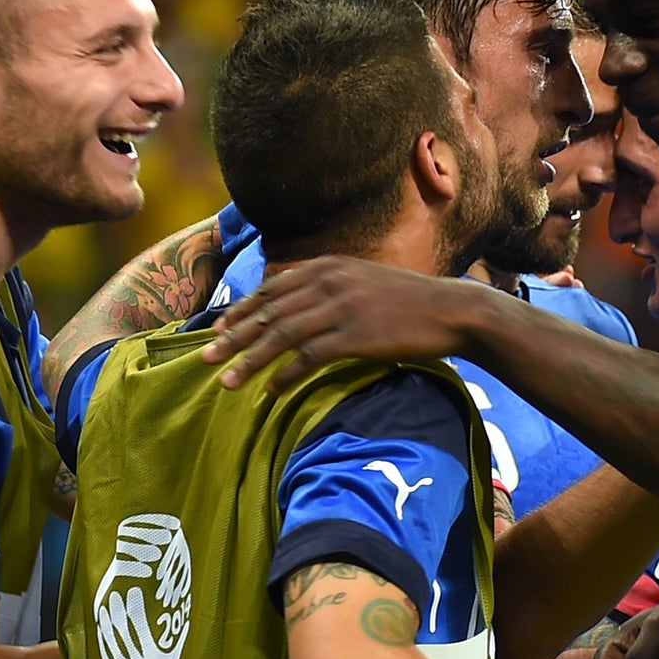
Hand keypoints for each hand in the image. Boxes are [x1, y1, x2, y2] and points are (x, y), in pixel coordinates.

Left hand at [201, 257, 491, 389]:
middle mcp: (329, 282)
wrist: (453, 309)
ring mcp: (341, 308)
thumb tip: (301, 306)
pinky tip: (272, 392)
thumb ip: (332, 287)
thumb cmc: (412, 301)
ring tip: (227, 383)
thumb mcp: (366, 280)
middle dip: (233, 337)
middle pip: (268, 312)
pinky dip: (285, 376)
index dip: (242, 310)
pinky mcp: (354, 336)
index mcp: (328, 266)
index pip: (272, 288)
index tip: (220, 329)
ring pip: (280, 336)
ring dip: (249, 362)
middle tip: (205, 358)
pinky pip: (307, 358)